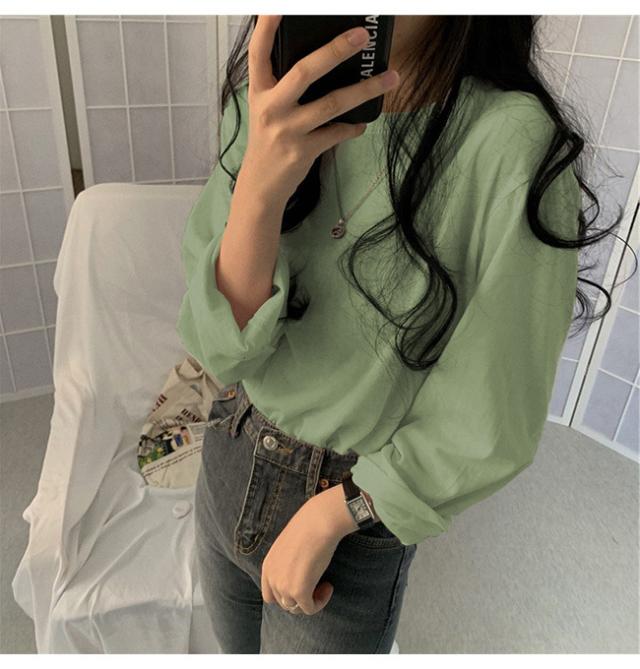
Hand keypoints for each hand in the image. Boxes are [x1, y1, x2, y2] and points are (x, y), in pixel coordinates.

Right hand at [241, 15, 400, 205]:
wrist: (260, 186)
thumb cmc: (268, 141)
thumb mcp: (266, 109)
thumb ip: (285, 86)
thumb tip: (325, 62)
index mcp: (260, 91)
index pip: (259, 51)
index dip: (267, 25)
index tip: (280, 5)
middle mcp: (271, 107)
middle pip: (304, 71)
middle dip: (335, 50)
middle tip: (362, 35)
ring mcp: (287, 130)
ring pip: (332, 104)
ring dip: (365, 89)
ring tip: (392, 77)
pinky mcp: (303, 151)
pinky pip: (337, 133)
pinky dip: (353, 127)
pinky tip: (362, 122)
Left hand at [261, 483, 356, 615]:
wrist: (318, 522)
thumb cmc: (308, 528)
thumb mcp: (288, 547)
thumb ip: (287, 563)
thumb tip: (298, 574)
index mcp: (268, 567)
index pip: (270, 595)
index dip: (286, 595)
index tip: (303, 583)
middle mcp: (272, 579)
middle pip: (284, 603)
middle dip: (300, 598)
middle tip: (317, 583)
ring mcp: (284, 587)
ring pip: (296, 608)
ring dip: (310, 600)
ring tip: (323, 584)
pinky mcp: (299, 592)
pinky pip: (309, 609)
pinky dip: (320, 602)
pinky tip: (328, 586)